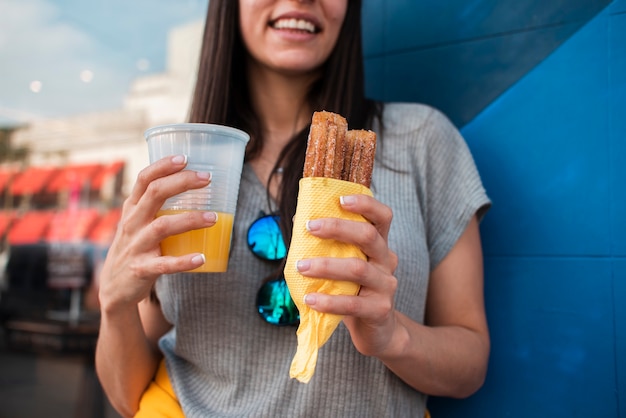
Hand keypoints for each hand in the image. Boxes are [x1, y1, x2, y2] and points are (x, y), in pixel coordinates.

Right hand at [98, 155, 216, 311]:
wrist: (114, 287)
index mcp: (132, 208)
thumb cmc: (136, 247)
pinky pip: (165, 264)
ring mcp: (136, 246)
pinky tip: (202, 257)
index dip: (163, 166)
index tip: (185, 157)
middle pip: (155, 194)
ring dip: (190, 220)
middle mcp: (132, 223)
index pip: (144, 179)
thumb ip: (157, 205)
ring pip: (162, 226)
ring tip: (214, 217)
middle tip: (207, 179)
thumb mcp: (138, 222)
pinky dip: (184, 261)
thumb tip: (194, 185)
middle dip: (182, 183)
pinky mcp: (141, 269)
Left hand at [296, 193, 399, 357]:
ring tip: (301, 267)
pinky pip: (353, 303)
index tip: (340, 199)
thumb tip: (298, 218)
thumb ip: (329, 244)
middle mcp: (387, 261)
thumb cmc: (353, 290)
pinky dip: (329, 301)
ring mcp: (386, 285)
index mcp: (379, 245)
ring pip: (358, 268)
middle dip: (338, 228)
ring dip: (326, 266)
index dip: (365, 204)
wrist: (377, 331)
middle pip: (369, 236)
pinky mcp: (380, 310)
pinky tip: (311, 299)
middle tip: (309, 227)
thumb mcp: (345, 264)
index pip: (382, 216)